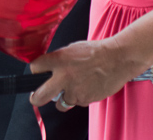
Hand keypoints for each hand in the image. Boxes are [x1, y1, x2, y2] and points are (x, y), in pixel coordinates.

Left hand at [29, 38, 145, 110]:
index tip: (36, 74)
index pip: (34, 68)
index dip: (34, 71)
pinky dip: (78, 97)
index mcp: (58, 60)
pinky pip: (76, 102)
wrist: (117, 58)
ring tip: (71, 89)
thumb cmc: (95, 52)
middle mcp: (63, 76)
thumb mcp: (71, 49)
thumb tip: (48, 69)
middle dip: (36, 98)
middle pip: (40, 96)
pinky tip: (85, 87)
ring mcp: (74, 90)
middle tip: (36, 97)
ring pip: (60, 103)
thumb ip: (58, 60)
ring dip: (63, 98)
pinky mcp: (85, 99)